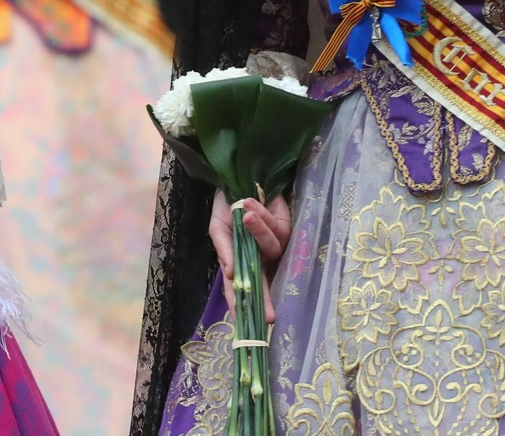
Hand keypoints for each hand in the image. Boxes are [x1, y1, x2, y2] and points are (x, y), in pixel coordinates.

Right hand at [209, 189, 291, 323]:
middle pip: (265, 283)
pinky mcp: (286, 226)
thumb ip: (224, 251)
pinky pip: (275, 227)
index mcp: (243, 263)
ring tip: (244, 212)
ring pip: (270, 247)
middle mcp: (262, 258)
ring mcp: (276, 243)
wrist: (237, 179)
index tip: (246, 326)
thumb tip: (232, 275)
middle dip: (266, 299)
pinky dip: (261, 217)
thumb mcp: (218, 230)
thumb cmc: (225, 208)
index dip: (245, 308)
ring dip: (257, 230)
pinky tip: (249, 205)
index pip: (244, 291)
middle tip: (269, 317)